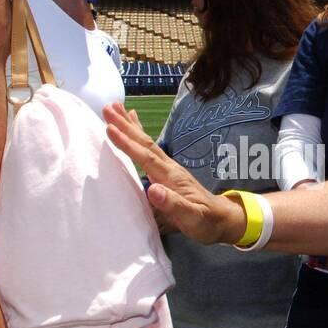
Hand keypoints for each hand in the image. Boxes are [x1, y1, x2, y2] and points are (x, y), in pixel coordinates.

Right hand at [104, 102, 243, 245]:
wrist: (220, 218)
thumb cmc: (205, 221)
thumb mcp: (191, 217)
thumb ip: (173, 204)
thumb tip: (153, 190)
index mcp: (171, 177)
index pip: (146, 157)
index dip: (128, 144)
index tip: (111, 129)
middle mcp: (168, 167)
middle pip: (144, 143)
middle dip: (125, 126)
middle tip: (107, 108)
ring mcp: (167, 167)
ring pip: (145, 142)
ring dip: (129, 125)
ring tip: (115, 107)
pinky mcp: (165, 170)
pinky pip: (148, 148)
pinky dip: (138, 133)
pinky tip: (133, 121)